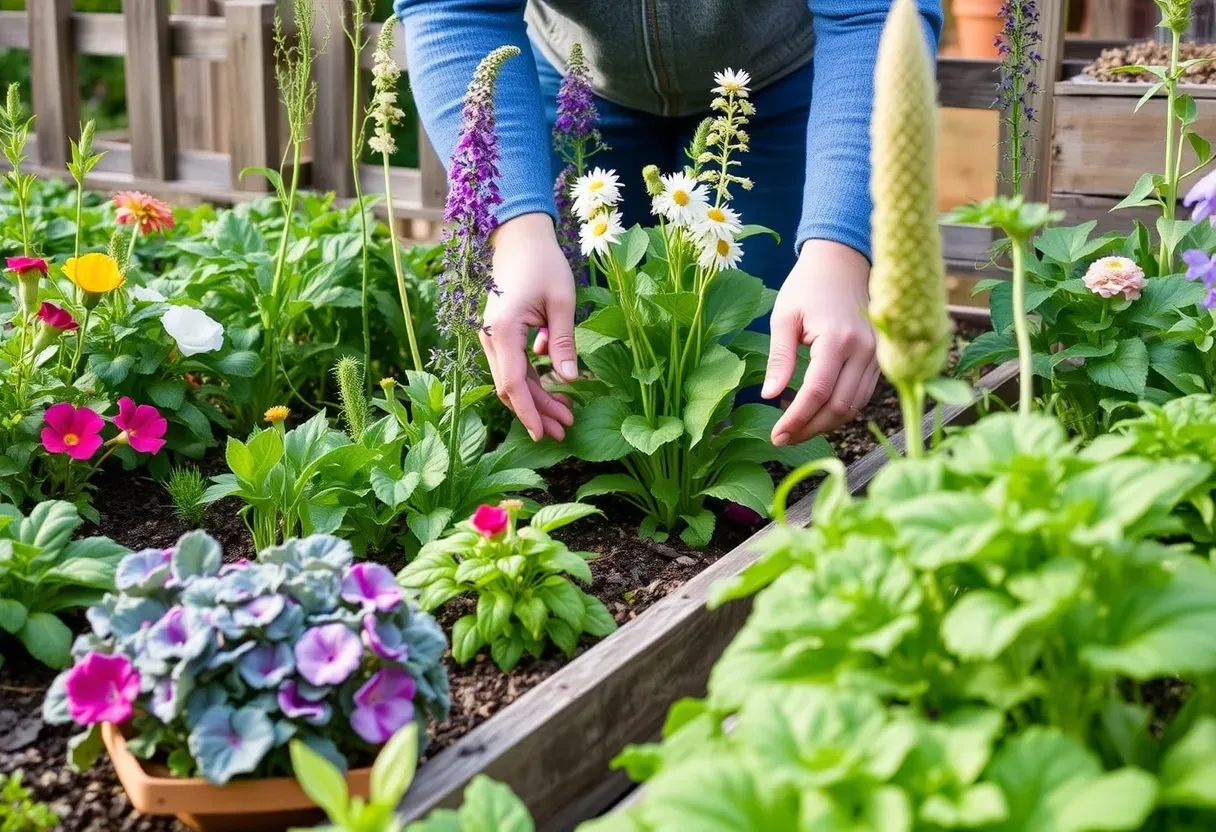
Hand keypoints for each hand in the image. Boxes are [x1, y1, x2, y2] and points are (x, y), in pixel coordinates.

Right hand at [481, 213, 577, 441]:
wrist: (519, 236)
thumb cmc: (542, 262)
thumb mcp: (561, 302)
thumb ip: (563, 342)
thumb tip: (570, 379)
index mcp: (503, 331)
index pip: (512, 384)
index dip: (528, 412)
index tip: (543, 434)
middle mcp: (491, 338)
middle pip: (511, 387)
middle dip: (537, 412)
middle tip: (565, 430)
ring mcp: (493, 337)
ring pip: (512, 379)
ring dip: (537, 399)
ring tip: (565, 416)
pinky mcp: (501, 334)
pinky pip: (514, 365)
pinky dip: (533, 381)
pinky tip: (556, 389)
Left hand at [762, 239, 878, 445]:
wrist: (843, 262)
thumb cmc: (807, 286)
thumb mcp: (784, 317)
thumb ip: (780, 358)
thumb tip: (769, 396)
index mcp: (837, 338)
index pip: (817, 392)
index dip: (796, 420)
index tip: (776, 436)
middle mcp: (864, 350)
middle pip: (839, 406)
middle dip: (810, 429)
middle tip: (783, 439)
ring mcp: (877, 355)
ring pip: (855, 406)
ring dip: (826, 424)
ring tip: (797, 429)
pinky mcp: (881, 358)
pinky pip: (863, 395)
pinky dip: (841, 409)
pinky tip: (817, 412)